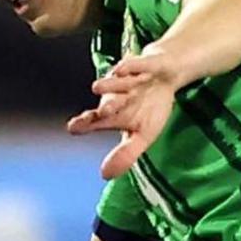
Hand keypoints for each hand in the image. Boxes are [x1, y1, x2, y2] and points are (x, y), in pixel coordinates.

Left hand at [68, 47, 184, 179]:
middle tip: (101, 113)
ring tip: (98, 87)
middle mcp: (117, 95)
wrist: (167, 75)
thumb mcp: (143, 135)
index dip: (84, 123)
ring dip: (110, 85)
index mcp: (114, 113)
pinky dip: (129, 67)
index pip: (96, 120)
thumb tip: (105, 175)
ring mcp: (129, 79)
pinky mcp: (144, 65)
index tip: (73, 128)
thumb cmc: (150, 108)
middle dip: (106, 106)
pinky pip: (136, 65)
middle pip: (109, 101)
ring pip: (118, 82)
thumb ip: (126, 155)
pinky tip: (121, 69)